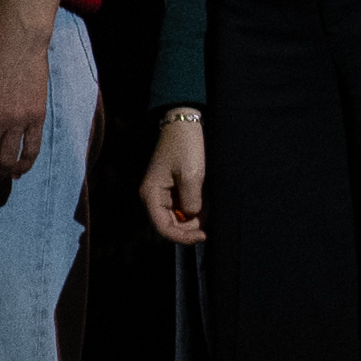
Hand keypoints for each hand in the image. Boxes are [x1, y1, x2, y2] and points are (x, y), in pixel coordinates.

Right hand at [138, 108, 209, 247]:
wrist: (184, 123)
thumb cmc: (185, 146)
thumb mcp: (192, 174)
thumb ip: (191, 200)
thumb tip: (191, 216)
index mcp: (151, 194)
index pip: (163, 227)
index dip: (182, 237)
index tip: (203, 236)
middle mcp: (153, 197)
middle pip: (170, 225)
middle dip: (190, 227)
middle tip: (209, 221)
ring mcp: (162, 193)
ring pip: (178, 217)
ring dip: (194, 218)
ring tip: (208, 206)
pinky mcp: (172, 188)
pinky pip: (183, 206)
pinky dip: (195, 208)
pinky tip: (205, 201)